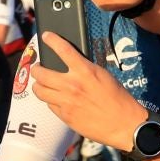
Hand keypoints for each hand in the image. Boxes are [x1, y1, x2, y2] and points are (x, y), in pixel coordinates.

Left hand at [30, 33, 145, 149]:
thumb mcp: (103, 76)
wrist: (123, 124)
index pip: (63, 50)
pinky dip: (49, 100)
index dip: (51, 40)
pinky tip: (54, 99)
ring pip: (39, 90)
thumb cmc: (118, 99)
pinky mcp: (64, 116)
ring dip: (38, 85)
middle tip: (38, 68)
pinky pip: (49, 104)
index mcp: (85, 71)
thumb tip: (72, 64)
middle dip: (36, 68)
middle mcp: (72, 85)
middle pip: (41, 73)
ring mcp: (66, 101)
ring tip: (40, 84)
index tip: (46, 36)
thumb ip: (85, 69)